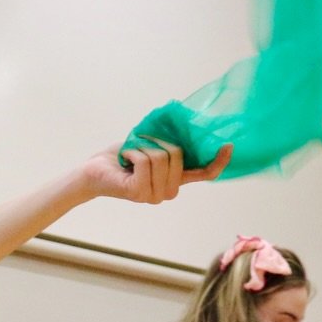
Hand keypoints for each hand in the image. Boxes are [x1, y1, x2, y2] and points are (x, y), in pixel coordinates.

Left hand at [82, 141, 231, 203]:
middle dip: (158, 141)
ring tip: (131, 154)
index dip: (217, 161)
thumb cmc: (122, 157)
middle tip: (140, 146)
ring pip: (162, 157)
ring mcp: (153, 195)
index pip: (203, 174)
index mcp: (174, 179)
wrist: (94, 170)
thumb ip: (171, 143)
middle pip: (178, 155)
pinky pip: (146, 161)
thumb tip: (189, 126)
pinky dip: (133, 151)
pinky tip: (125, 158)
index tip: (227, 146)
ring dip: (143, 147)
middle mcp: (167, 191)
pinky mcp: (138, 192)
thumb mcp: (151, 145)